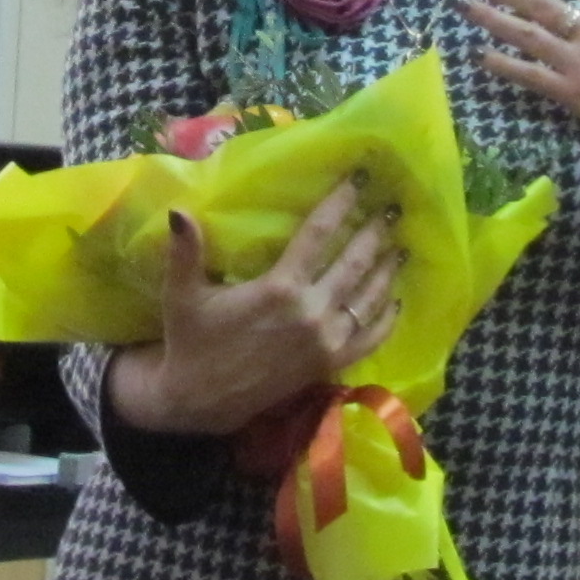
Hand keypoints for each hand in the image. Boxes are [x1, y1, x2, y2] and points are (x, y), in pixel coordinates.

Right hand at [110, 185, 402, 434]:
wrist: (201, 399)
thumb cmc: (191, 341)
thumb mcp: (182, 294)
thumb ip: (185, 252)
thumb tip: (179, 210)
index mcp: (279, 288)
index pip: (319, 234)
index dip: (340, 203)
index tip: (359, 179)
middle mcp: (311, 311)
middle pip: (355, 261)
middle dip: (375, 232)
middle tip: (392, 208)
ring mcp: (326, 340)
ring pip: (369, 297)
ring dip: (387, 269)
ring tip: (401, 245)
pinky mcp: (330, 363)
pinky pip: (371, 337)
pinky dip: (388, 318)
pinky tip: (398, 300)